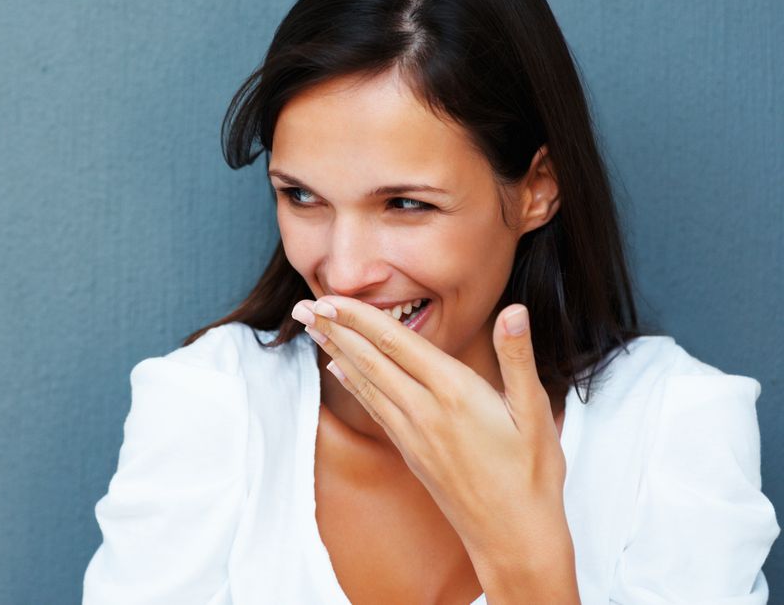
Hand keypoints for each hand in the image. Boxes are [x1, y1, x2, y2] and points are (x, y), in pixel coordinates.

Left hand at [292, 296, 574, 586]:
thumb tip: (514, 310)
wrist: (513, 539)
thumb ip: (518, 356)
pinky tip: (337, 370)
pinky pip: (373, 408)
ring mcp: (412, 433)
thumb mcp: (536, 411)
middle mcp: (424, 410)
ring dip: (336, 352)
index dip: (359, 317)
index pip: (395, 341)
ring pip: (365, 382)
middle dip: (335, 330)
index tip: (329, 298)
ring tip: (311, 329)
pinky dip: (353, 384)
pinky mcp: (409, 452)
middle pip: (370, 359)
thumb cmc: (531, 475)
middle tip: (301, 307)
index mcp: (454, 392)